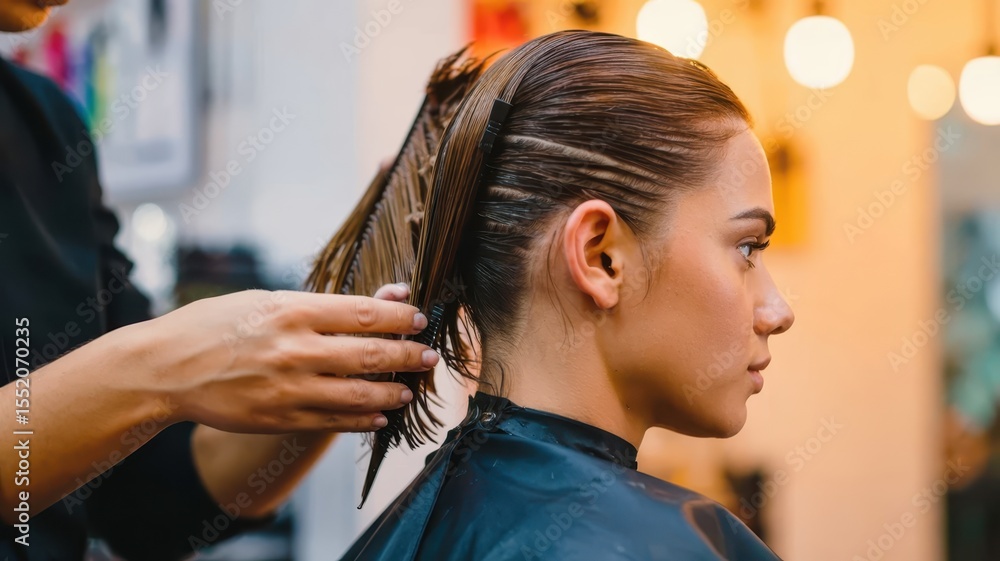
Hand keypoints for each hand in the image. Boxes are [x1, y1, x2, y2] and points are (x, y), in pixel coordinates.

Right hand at [129, 289, 437, 432]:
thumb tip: (384, 299)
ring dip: (392, 393)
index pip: (362, 314)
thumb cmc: (217, 324)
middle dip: (407, 356)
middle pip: (368, 354)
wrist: (166, 368)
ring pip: (358, 395)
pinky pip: (333, 422)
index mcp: (291, 311)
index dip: (399, 319)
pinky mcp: (279, 418)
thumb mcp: (267, 300)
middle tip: (429, 357)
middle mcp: (294, 349)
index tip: (420, 320)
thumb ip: (325, 305)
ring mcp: (287, 388)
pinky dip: (362, 420)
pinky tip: (379, 416)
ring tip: (408, 390)